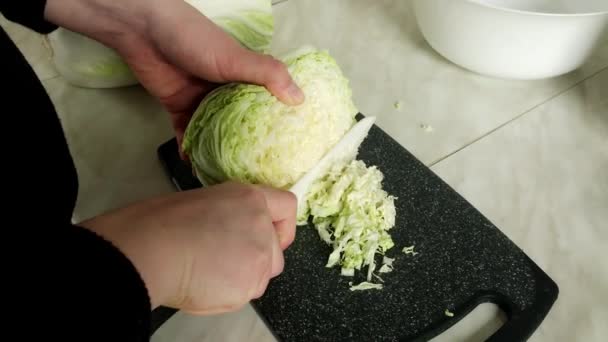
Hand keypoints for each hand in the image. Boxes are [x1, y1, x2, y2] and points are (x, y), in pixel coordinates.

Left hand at [44, 0, 304, 158]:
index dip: (278, 122)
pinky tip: (200, 169)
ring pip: (216, 132)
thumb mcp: (236, 58)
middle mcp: (226, 91)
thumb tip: (300, 99)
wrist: (145, 34)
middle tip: (262, 171)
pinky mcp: (180, 110)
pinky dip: (193, 151)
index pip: (268, 102)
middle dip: (250, 144)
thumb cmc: (195, 41)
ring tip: (233, 178)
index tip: (289, 147)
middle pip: (242, 122)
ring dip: (221, 152)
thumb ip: (268, 74)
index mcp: (245, 76)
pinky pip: (189, 135)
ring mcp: (203, 102)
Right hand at [79, 182, 296, 313]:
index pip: (287, 207)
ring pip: (262, 276)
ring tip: (208, 271)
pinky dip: (228, 294)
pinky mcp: (249, 285)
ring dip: (243, 277)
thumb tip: (229, 230)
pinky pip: (244, 294)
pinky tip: (203, 284)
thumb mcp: (203, 201)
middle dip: (257, 258)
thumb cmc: (160, 222)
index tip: (271, 234)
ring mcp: (259, 257)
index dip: (281, 225)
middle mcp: (262, 226)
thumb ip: (230, 215)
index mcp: (250, 199)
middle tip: (224, 259)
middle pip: (277, 251)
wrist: (151, 250)